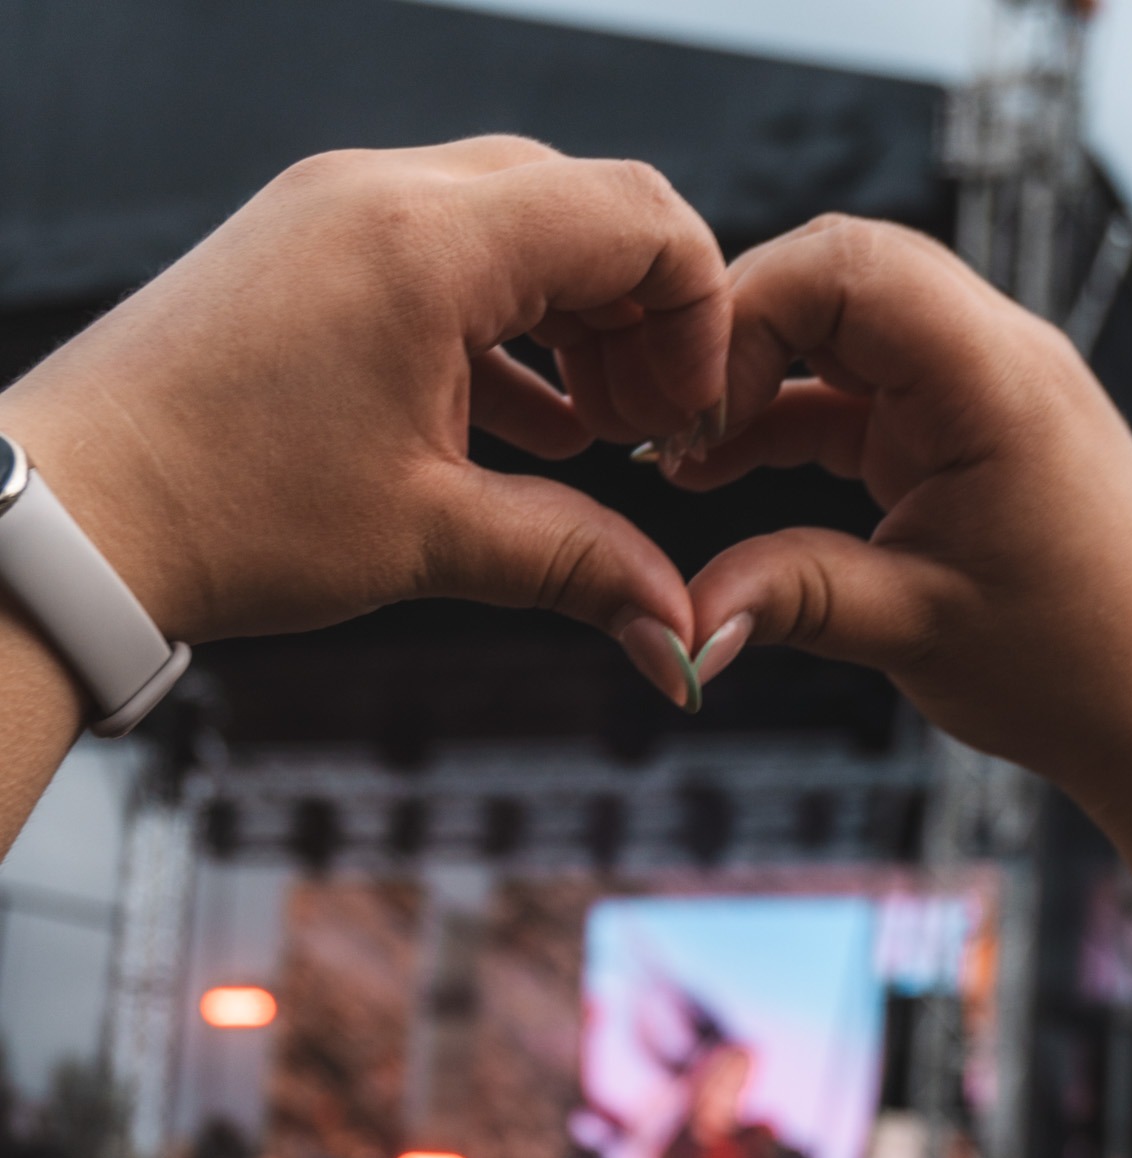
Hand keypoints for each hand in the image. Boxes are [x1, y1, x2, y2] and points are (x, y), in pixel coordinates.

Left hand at [0, 139, 729, 705]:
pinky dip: (503, 327)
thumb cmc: (226, 511)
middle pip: (583, 208)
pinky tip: (525, 423)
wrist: (77, 508)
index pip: (637, 218)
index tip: (685, 419)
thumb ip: (577, 564)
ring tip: (592, 434)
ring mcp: (338, 210)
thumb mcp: (429, 541)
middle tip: (646, 431)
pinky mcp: (308, 246)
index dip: (696, 318)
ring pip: (515, 227)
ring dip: (575, 322)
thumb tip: (676, 632)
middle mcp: (385, 193)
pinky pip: (443, 255)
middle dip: (643, 318)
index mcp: (430, 242)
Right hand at [678, 217, 1131, 836]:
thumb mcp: (912, 627)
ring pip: (843, 327)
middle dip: (738, 337)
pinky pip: (859, 390)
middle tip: (666, 427)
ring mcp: (978, 388)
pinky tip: (723, 470)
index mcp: (992, 378)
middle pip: (837, 274)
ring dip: (758, 379)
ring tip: (682, 457)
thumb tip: (678, 626)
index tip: (689, 416)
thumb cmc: (1072, 667)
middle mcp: (992, 355)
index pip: (845, 266)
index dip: (744, 317)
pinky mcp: (962, 430)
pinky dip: (789, 419)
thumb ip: (787, 597)